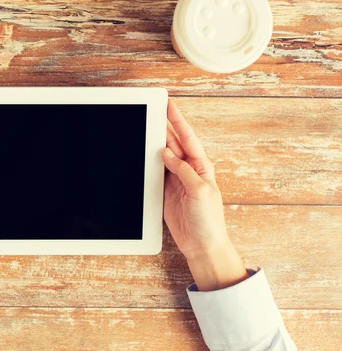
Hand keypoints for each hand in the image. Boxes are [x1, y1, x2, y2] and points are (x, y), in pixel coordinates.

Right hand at [162, 100, 247, 290]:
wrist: (202, 245)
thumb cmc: (209, 220)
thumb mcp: (200, 191)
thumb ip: (183, 170)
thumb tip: (166, 153)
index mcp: (201, 166)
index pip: (187, 137)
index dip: (177, 120)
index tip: (168, 105)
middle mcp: (188, 171)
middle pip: (173, 143)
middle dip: (163, 126)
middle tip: (152, 110)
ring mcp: (175, 181)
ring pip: (161, 156)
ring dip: (153, 143)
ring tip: (144, 127)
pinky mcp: (165, 192)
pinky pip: (154, 172)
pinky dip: (147, 163)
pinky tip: (141, 154)